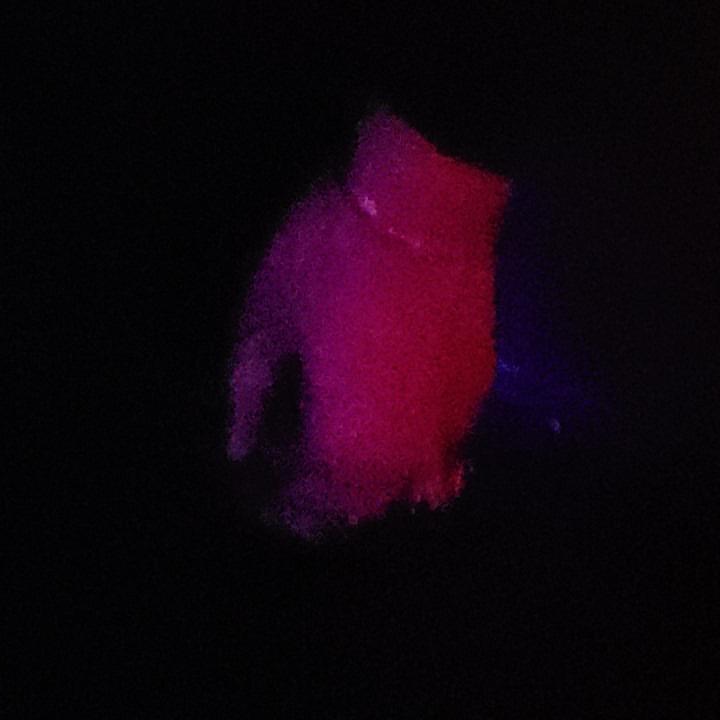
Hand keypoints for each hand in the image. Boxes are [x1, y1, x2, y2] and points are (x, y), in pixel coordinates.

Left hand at [224, 115, 505, 535]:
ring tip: (340, 433)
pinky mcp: (479, 389)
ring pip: (412, 481)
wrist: (427, 210)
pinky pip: (443, 442)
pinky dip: (412, 438)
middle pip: (364, 506)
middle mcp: (407, 460)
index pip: (309, 509)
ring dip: (376, 472)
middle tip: (294, 452)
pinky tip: (387, 402)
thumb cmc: (334, 259)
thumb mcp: (269, 313)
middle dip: (328, 493)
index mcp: (348, 450)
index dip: (278, 498)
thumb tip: (240, 440)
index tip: (256, 471)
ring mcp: (453, 427)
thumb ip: (251, 386)